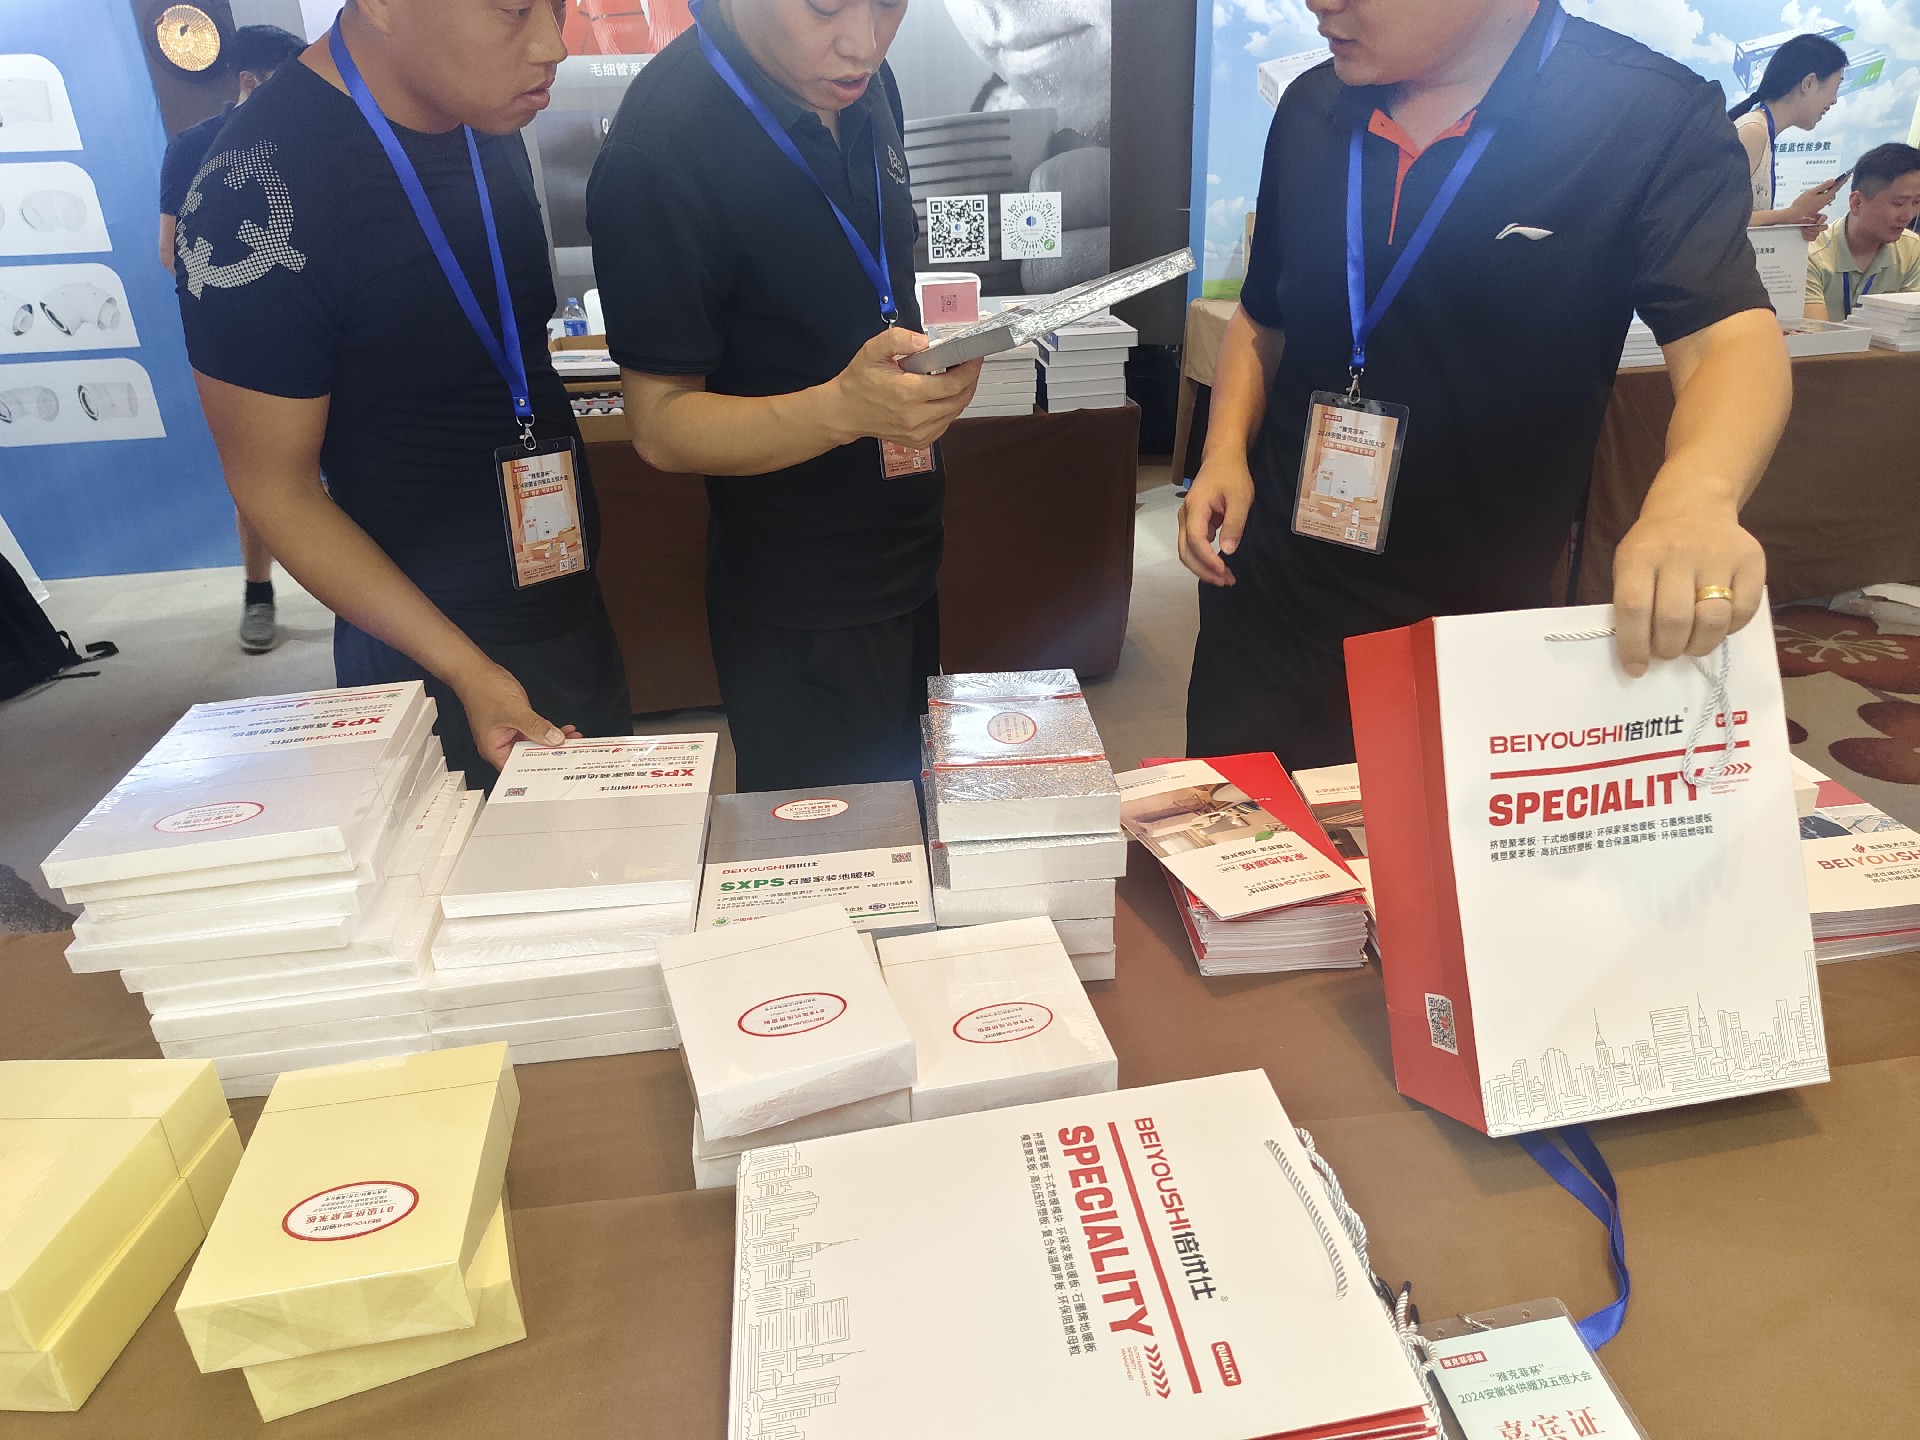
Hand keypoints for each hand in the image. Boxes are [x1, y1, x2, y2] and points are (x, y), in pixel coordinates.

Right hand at [451, 660, 578, 771]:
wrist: (477, 671)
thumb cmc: (483, 690)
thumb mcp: (513, 710)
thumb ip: (535, 726)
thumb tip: (553, 738)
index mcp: (493, 749)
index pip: (519, 769)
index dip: (539, 770)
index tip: (558, 767)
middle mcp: (500, 744)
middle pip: (529, 757)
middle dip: (551, 753)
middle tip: (571, 751)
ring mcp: (508, 734)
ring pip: (534, 744)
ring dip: (552, 741)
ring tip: (571, 740)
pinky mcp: (515, 724)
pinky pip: (534, 732)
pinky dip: (547, 731)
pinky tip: (561, 730)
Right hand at [824, 328, 981, 450]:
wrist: (845, 412)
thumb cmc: (859, 381)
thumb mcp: (872, 351)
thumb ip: (898, 339)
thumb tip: (925, 341)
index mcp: (907, 393)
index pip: (952, 384)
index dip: (969, 369)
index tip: (974, 357)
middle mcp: (916, 417)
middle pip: (960, 399)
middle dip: (969, 380)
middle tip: (969, 364)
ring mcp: (919, 433)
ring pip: (955, 412)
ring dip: (961, 393)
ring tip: (957, 376)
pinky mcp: (920, 441)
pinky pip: (946, 423)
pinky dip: (950, 408)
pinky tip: (943, 395)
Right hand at [1177, 451, 1255, 585]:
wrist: (1222, 459)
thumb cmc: (1231, 475)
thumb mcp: (1240, 498)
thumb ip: (1234, 524)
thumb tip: (1228, 550)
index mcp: (1195, 507)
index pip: (1196, 541)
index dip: (1208, 559)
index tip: (1224, 570)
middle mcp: (1185, 516)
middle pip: (1186, 551)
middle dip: (1204, 570)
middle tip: (1225, 581)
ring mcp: (1187, 520)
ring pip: (1187, 552)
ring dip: (1203, 568)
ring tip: (1224, 578)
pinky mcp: (1193, 523)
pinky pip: (1193, 547)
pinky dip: (1204, 559)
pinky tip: (1219, 566)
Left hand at [1611, 496, 1764, 677]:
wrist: (1693, 505)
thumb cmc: (1654, 546)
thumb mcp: (1628, 563)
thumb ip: (1632, 602)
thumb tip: (1641, 655)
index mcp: (1640, 555)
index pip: (1634, 608)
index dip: (1634, 645)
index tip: (1636, 668)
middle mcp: (1679, 553)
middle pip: (1674, 620)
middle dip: (1668, 648)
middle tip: (1667, 651)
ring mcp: (1718, 555)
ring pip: (1712, 620)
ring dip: (1699, 645)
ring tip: (1691, 644)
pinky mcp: (1751, 560)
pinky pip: (1744, 611)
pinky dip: (1729, 630)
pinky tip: (1716, 625)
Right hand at [1784, 177, 1841, 234]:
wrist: (1794, 215)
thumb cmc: (1801, 204)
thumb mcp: (1812, 192)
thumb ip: (1823, 186)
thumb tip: (1833, 181)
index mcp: (1825, 197)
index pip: (1837, 187)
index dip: (1843, 180)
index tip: (1848, 175)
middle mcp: (1825, 201)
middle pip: (1834, 192)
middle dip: (1837, 185)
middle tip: (1842, 178)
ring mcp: (1821, 205)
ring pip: (1829, 195)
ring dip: (1830, 190)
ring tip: (1830, 184)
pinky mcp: (1817, 207)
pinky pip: (1824, 198)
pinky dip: (1825, 194)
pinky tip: (1821, 192)